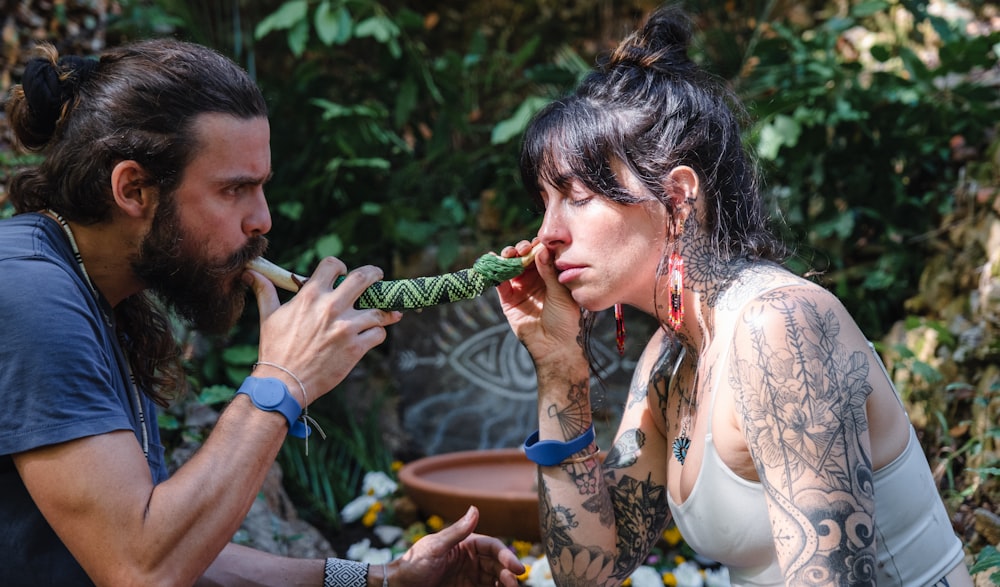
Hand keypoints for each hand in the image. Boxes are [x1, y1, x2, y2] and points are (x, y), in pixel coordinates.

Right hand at [244, 257, 402, 401]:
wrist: (283, 383)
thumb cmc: (275, 349)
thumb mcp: (268, 317)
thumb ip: (265, 291)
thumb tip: (251, 273)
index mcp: (310, 295)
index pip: (333, 265)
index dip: (340, 267)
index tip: (343, 274)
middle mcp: (331, 307)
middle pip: (364, 278)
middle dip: (375, 274)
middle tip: (378, 276)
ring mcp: (346, 327)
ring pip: (378, 309)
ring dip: (384, 310)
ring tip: (389, 311)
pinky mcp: (355, 348)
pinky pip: (378, 333)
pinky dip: (378, 332)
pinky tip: (373, 334)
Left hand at [392, 507, 524, 586]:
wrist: (399, 586)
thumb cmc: (413, 564)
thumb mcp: (435, 547)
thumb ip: (457, 531)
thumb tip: (475, 508)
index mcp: (466, 544)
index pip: (492, 548)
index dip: (506, 557)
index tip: (517, 568)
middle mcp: (471, 560)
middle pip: (497, 565)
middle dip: (508, 573)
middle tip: (512, 584)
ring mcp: (470, 577)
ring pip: (495, 579)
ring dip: (505, 584)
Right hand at [496, 240, 583, 367]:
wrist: (555, 346)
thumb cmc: (566, 320)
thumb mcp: (561, 293)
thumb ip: (549, 271)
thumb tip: (541, 249)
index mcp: (551, 276)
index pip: (541, 255)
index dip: (537, 246)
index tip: (535, 242)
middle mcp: (535, 280)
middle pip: (523, 258)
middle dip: (520, 250)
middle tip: (521, 250)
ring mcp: (521, 289)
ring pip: (510, 267)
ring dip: (507, 257)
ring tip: (508, 255)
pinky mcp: (508, 300)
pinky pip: (499, 283)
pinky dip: (495, 272)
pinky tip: (493, 261)